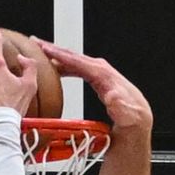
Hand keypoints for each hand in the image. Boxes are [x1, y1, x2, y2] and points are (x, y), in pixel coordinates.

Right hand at [32, 38, 152, 132]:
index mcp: (109, 80)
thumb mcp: (129, 119)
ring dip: (59, 57)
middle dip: (56, 50)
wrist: (137, 132)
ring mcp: (103, 78)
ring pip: (77, 62)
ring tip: (42, 53)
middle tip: (36, 43)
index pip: (82, 63)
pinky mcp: (100, 84)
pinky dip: (66, 67)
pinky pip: (79, 70)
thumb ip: (121, 108)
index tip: (45, 50)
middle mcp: (106, 75)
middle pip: (78, 57)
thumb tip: (113, 95)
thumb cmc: (132, 127)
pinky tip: (58, 69)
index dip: (62, 56)